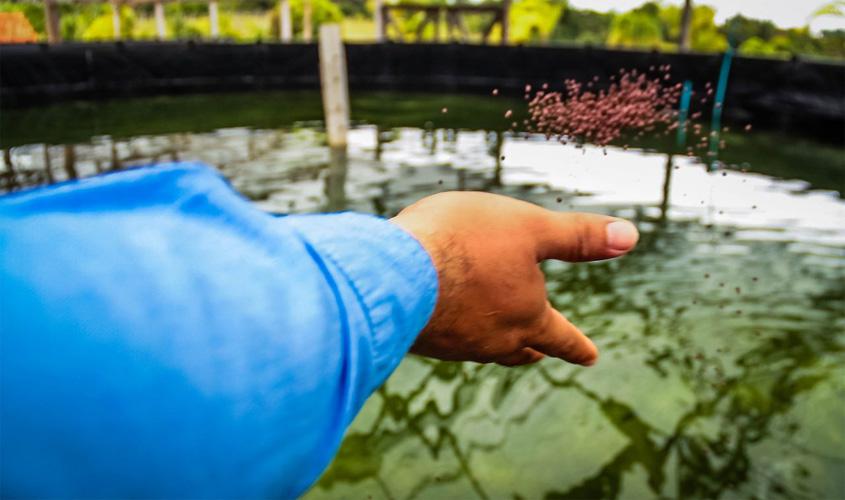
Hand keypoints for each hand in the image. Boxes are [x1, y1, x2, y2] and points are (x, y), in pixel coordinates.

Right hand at [390, 192, 638, 366]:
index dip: (578, 346)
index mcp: (527, 317)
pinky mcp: (420, 337)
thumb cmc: (465, 243)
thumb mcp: (529, 228)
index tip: (592, 357)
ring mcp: (453, 343)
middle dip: (535, 347)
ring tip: (493, 332)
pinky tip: (444, 312)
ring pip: (482, 345)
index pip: (562, 338)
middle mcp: (492, 339)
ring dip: (493, 338)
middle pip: (521, 349)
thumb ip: (577, 236)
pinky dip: (455, 326)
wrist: (391, 272)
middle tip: (542, 351)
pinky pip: (446, 335)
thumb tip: (631, 236)